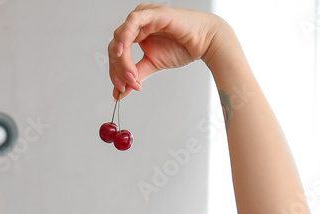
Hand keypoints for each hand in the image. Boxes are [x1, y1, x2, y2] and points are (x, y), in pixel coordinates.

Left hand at [108, 4, 227, 99]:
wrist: (204, 43)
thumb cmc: (181, 48)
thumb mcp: (151, 65)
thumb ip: (134, 76)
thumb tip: (119, 94)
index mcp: (134, 34)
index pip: (115, 54)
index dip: (115, 73)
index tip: (120, 90)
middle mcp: (136, 24)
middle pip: (115, 47)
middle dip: (118, 70)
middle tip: (127, 85)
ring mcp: (143, 16)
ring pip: (120, 37)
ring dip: (123, 60)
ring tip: (132, 76)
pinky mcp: (152, 12)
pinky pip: (132, 22)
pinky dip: (125, 37)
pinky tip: (123, 51)